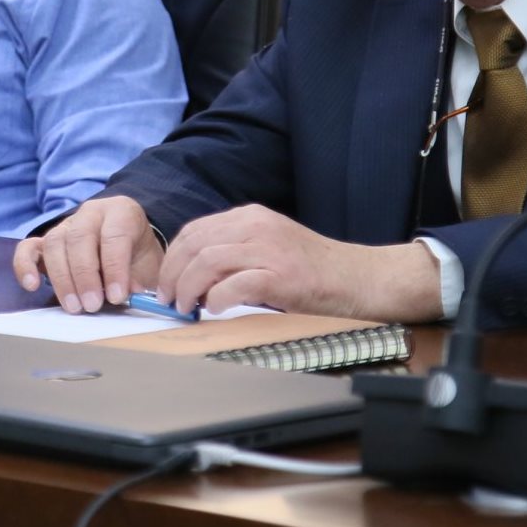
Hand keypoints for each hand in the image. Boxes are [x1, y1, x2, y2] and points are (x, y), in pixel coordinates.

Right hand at [12, 195, 163, 312]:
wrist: (129, 245)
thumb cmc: (139, 257)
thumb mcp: (149, 266)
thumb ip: (140, 279)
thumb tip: (128, 295)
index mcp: (121, 212)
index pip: (114, 235)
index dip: (115, 267)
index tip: (117, 296)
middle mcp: (90, 213)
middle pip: (80, 238)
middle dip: (85, 275)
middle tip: (93, 305)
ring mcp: (65, 225)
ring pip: (54, 243)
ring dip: (62, 278)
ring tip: (74, 306)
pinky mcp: (45, 241)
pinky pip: (28, 248)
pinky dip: (25, 266)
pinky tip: (32, 285)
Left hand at [157, 204, 443, 322]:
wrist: (361, 278)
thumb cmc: (315, 271)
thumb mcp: (270, 247)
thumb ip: (236, 252)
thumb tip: (194, 277)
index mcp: (252, 217)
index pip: (195, 230)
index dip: (173, 258)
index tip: (166, 282)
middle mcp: (257, 226)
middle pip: (195, 244)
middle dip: (173, 274)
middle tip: (168, 299)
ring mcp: (270, 250)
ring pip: (208, 261)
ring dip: (188, 288)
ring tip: (185, 308)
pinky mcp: (282, 276)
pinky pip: (235, 285)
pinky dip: (216, 299)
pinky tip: (213, 309)